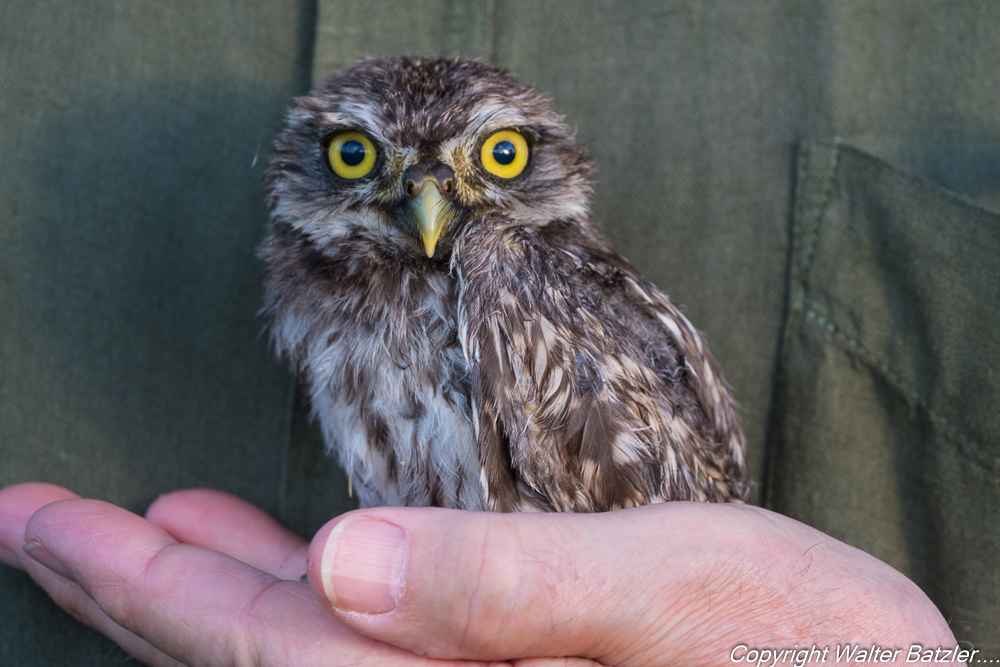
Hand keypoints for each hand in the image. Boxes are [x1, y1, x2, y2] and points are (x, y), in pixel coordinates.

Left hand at [0, 483, 956, 665]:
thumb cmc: (809, 652)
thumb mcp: (680, 595)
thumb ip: (511, 588)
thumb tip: (341, 564)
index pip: (256, 653)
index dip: (139, 584)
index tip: (44, 520)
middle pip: (247, 661)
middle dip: (135, 585)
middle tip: (38, 518)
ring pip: (299, 650)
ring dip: (209, 583)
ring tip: (136, 523)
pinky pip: (365, 642)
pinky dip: (303, 589)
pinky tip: (284, 549)